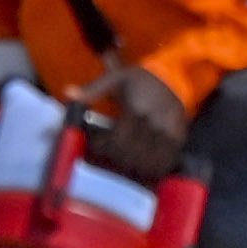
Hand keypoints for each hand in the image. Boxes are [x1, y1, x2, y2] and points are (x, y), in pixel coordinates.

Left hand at [79, 61, 189, 182]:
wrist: (173, 78)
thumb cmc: (140, 80)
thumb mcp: (115, 78)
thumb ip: (92, 89)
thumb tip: (68, 93)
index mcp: (136, 110)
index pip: (117, 141)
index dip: (103, 147)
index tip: (96, 144)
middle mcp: (154, 125)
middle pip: (130, 156)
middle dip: (115, 159)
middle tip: (107, 155)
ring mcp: (168, 135)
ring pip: (147, 164)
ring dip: (132, 167)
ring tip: (123, 161)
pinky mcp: (178, 141)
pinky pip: (163, 164)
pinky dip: (150, 169)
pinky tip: (141, 166)